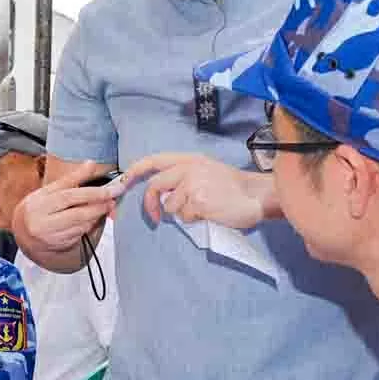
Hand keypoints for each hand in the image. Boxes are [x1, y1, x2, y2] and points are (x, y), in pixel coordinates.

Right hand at [13, 161, 119, 254]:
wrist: (23, 232)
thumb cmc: (38, 207)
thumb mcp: (50, 190)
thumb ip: (72, 178)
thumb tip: (90, 164)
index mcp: (39, 204)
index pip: (69, 197)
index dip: (92, 193)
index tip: (110, 190)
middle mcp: (42, 222)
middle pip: (77, 214)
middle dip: (99, 206)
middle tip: (112, 199)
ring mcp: (50, 237)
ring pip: (81, 226)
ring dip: (96, 216)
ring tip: (104, 207)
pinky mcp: (58, 246)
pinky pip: (80, 235)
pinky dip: (89, 226)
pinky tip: (92, 219)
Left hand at [124, 152, 276, 229]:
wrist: (257, 195)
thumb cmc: (231, 188)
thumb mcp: (206, 171)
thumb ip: (182, 177)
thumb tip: (158, 196)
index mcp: (190, 159)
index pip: (154, 160)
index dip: (134, 171)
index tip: (121, 183)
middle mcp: (189, 168)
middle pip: (155, 186)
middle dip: (150, 204)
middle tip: (155, 217)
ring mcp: (194, 183)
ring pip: (170, 205)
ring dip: (181, 213)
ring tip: (203, 209)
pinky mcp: (199, 200)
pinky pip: (184, 216)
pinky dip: (193, 220)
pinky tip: (210, 213)